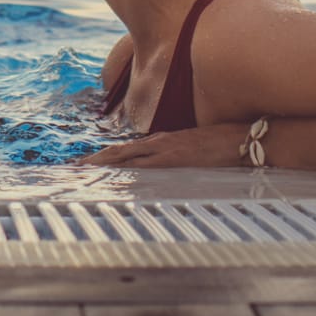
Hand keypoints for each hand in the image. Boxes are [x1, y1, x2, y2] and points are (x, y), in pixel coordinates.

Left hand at [79, 124, 246, 168]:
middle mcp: (158, 143)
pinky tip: (112, 176)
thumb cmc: (223, 143)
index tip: (86, 163)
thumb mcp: (193, 149)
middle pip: (118, 153)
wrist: (243, 138)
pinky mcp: (174, 159)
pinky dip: (125, 171)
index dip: (104, 157)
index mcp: (162, 141)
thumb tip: (164, 169)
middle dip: (94, 161)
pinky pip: (143, 166)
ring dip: (103, 165)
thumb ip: (176, 157)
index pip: (126, 150)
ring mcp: (165, 150)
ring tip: (82, 171)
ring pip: (125, 158)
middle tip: (72, 168)